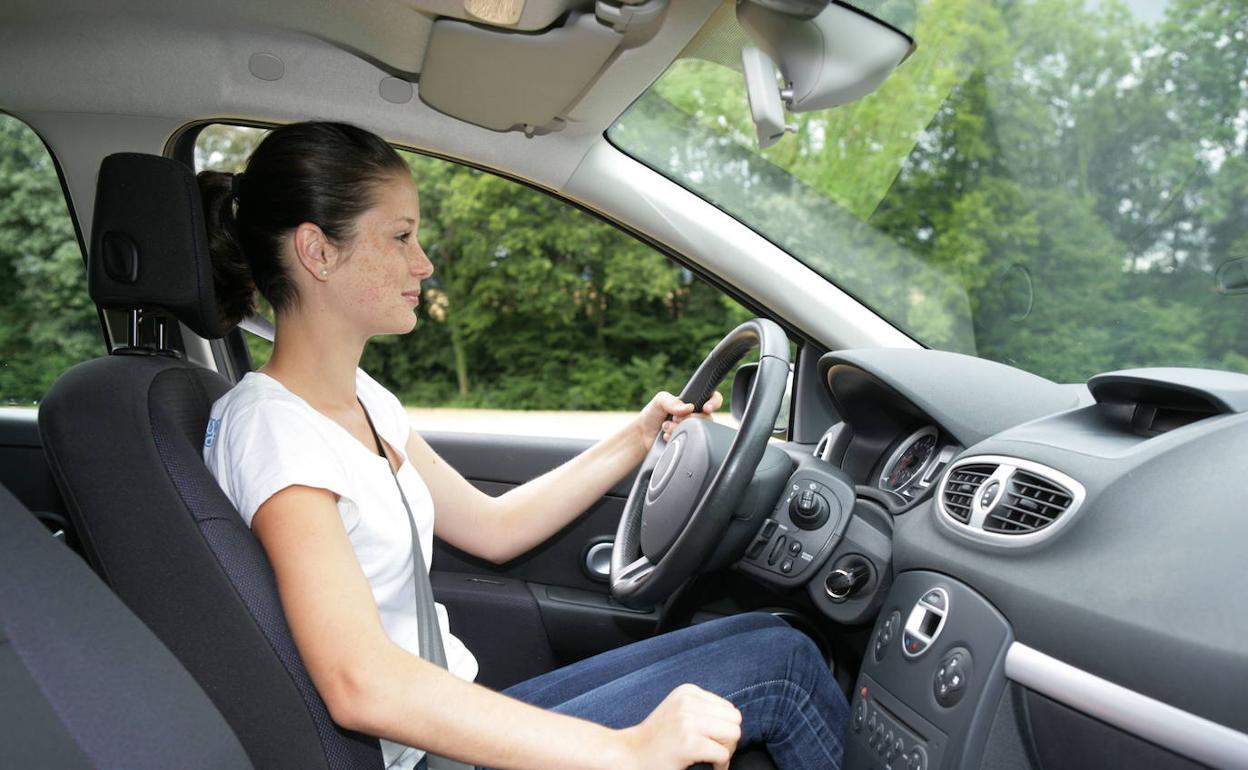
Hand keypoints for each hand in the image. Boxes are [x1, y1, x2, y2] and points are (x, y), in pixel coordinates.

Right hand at [613, 683, 741, 769]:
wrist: (629, 755)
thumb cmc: (656, 738)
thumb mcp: (678, 710)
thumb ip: (703, 709)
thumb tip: (734, 719)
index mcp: (688, 691)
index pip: (728, 708)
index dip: (724, 728)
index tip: (710, 740)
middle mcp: (688, 702)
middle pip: (735, 720)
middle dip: (728, 739)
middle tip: (713, 750)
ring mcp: (688, 722)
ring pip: (733, 735)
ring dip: (726, 751)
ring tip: (710, 757)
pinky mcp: (689, 743)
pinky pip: (723, 754)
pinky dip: (720, 765)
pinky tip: (707, 766)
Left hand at [635, 390, 724, 451]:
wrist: (642, 435)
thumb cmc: (652, 414)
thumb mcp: (659, 401)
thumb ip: (672, 401)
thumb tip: (689, 407)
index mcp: (692, 402)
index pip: (713, 398)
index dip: (714, 402)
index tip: (706, 408)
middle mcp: (696, 416)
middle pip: (706, 418)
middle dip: (688, 419)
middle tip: (674, 418)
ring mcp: (693, 430)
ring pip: (699, 431)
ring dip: (680, 429)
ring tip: (666, 428)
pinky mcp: (689, 442)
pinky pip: (691, 442)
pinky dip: (677, 438)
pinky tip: (667, 437)